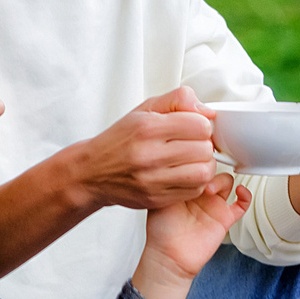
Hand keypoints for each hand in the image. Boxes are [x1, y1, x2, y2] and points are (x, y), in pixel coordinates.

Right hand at [67, 88, 221, 212]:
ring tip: (193, 160)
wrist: (92, 173)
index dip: (202, 125)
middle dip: (205, 145)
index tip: (195, 128)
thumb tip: (207, 110)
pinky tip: (185, 173)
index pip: (199, 125)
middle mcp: (149, 154)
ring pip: (203, 172)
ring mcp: (153, 179)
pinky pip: (193, 191)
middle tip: (194, 144)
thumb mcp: (144, 110)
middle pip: (204, 149)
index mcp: (147, 128)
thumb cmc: (120, 141)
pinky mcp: (156, 197)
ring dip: (204, 165)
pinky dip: (196, 182)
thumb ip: (177, 100)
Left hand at [141, 172, 249, 281]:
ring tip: (209, 190)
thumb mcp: (160, 198)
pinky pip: (242, 204)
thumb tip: (178, 164)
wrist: (170, 256)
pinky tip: (240, 191)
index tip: (193, 160)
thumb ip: (171, 180)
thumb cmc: (161, 231)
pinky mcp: (225, 219)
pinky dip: (245, 195)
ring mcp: (213, 205)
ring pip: (227, 181)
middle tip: (198, 178)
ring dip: (222, 180)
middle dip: (208, 170)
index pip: (196, 165)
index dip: (197, 161)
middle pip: (212, 170)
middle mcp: (200, 194)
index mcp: (185, 187)